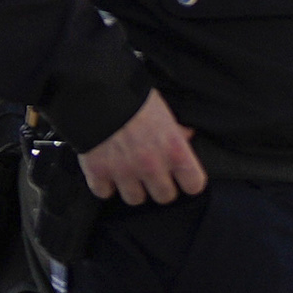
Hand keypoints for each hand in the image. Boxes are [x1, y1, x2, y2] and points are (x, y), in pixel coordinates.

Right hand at [81, 93, 204, 205]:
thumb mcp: (164, 112)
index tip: (182, 178)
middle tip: (153, 176)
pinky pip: (104, 193)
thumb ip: (176, 131)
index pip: (194, 184)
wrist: (97, 93)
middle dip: (160, 187)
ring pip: (135, 199)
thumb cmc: (135, 99)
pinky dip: (104, 185)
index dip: (189, 182)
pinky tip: (107, 172)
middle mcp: (152, 166)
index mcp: (174, 150)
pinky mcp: (98, 173)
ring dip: (132, 188)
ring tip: (129, 174)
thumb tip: (187, 137)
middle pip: (164, 197)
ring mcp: (124, 172)